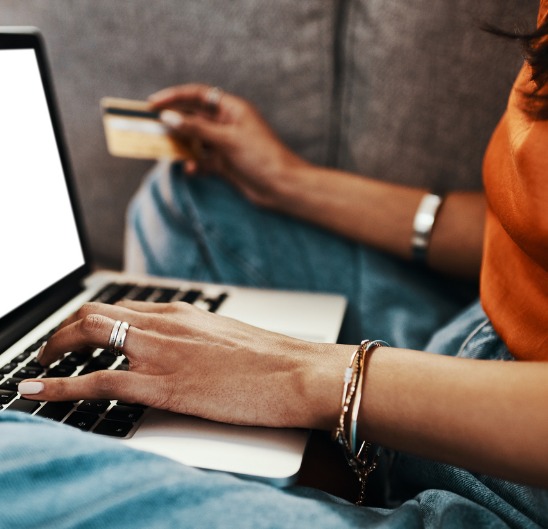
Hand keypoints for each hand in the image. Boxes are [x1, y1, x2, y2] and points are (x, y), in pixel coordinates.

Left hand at [19, 301, 344, 428]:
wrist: (297, 372)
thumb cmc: (270, 358)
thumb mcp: (225, 339)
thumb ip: (194, 339)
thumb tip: (178, 352)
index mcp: (181, 313)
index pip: (120, 308)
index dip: (87, 319)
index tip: (76, 334)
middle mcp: (165, 324)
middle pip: (94, 313)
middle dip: (62, 330)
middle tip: (51, 349)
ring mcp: (162, 352)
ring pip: (88, 336)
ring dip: (54, 350)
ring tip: (40, 368)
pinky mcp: (164, 385)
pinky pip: (98, 382)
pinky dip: (61, 386)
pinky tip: (41, 392)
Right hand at [149, 84, 308, 207]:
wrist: (282, 187)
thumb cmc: (262, 157)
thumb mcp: (227, 139)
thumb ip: (197, 129)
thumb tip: (168, 117)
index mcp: (232, 109)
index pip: (199, 95)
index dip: (175, 97)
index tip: (153, 104)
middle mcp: (227, 124)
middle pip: (194, 118)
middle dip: (175, 122)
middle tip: (152, 127)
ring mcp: (225, 145)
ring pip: (195, 141)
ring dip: (182, 146)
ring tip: (166, 151)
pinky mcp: (224, 165)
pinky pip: (202, 161)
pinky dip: (194, 164)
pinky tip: (191, 169)